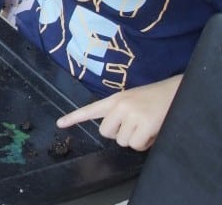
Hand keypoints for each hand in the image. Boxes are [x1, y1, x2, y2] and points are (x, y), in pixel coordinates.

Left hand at [56, 75, 181, 150]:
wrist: (177, 90)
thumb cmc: (156, 98)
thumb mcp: (133, 100)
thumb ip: (120, 112)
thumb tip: (114, 132)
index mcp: (116, 98)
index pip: (91, 109)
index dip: (74, 117)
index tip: (60, 123)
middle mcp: (120, 105)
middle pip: (106, 133)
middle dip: (120, 134)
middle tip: (135, 124)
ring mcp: (132, 114)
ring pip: (123, 142)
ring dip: (136, 139)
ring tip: (147, 125)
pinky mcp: (144, 124)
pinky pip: (137, 145)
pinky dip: (146, 143)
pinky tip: (153, 130)